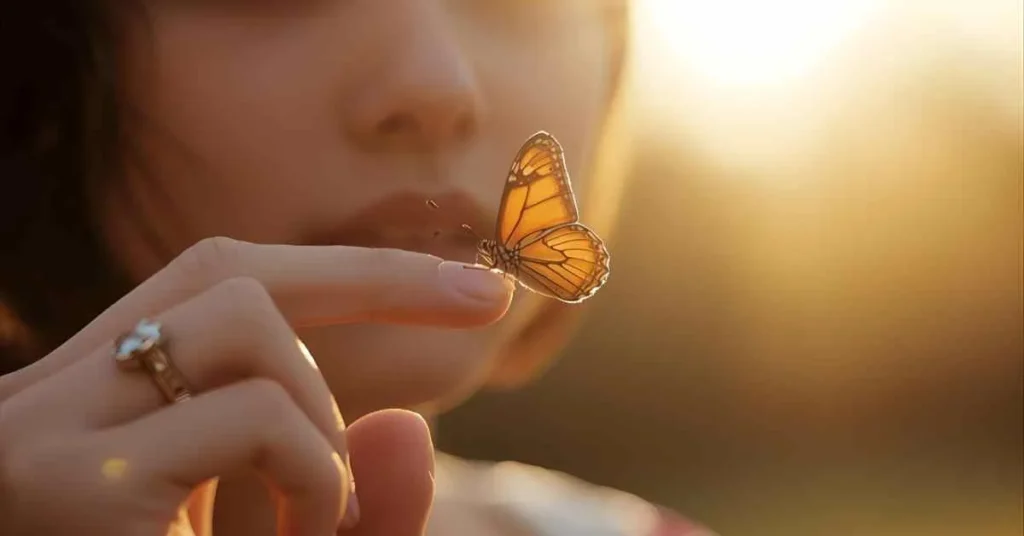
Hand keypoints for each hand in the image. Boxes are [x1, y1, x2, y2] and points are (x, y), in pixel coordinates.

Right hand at [0, 237, 512, 535]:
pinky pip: (253, 418)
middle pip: (227, 276)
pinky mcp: (80, 483)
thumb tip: (405, 424)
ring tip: (306, 514)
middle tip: (367, 442)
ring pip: (242, 321)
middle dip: (353, 312)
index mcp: (104, 409)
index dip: (353, 272)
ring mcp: (54, 435)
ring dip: (320, 418)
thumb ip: (363, 510)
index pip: (218, 281)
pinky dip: (313, 471)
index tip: (482, 290)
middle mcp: (57, 402)